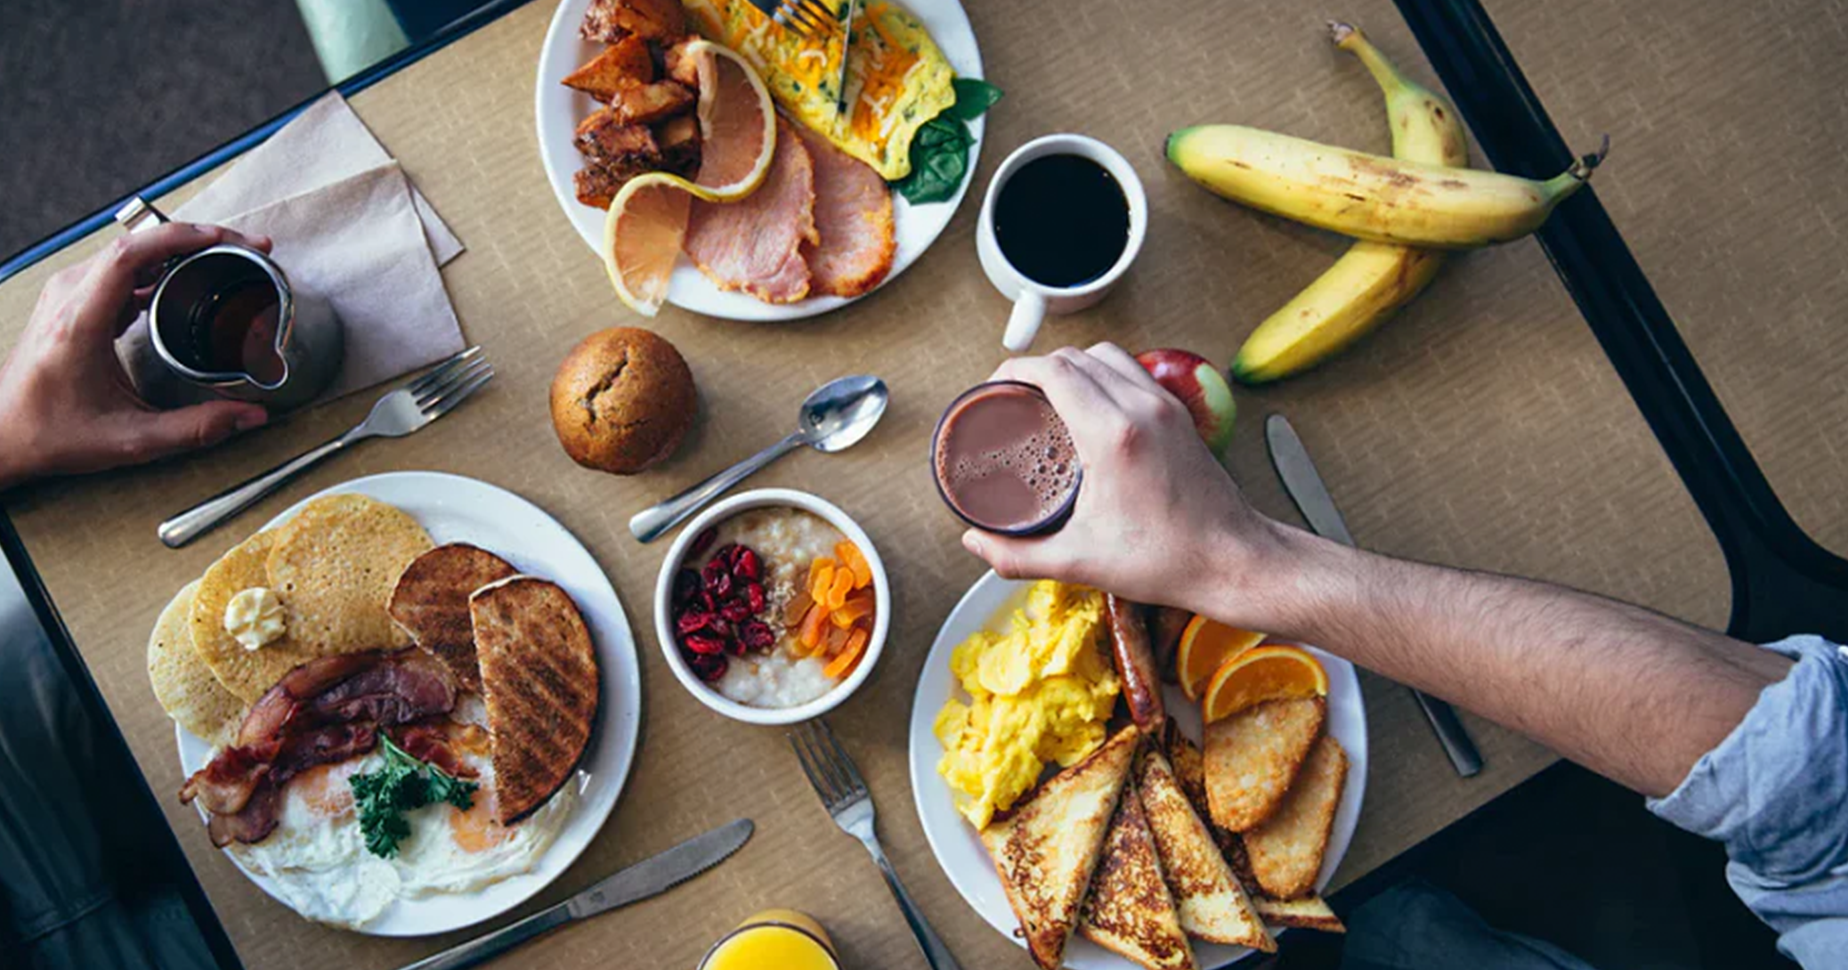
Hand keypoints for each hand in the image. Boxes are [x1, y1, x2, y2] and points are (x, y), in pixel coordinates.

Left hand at [0, 223, 271, 489]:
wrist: (3, 434)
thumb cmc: (50, 432)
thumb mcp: (131, 440)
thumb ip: (196, 428)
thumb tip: (250, 416)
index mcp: (79, 321)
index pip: (129, 255)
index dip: (181, 239)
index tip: (224, 240)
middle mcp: (69, 297)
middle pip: (138, 244)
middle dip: (197, 240)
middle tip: (245, 250)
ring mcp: (68, 294)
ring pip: (131, 251)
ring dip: (180, 249)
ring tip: (225, 259)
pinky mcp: (73, 299)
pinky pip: (121, 266)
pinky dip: (160, 264)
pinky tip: (188, 278)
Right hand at [959, 343, 1286, 620]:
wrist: (1232, 561)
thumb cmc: (1166, 560)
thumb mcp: (1079, 561)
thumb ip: (1017, 554)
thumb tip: (974, 544)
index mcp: (1113, 435)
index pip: (1055, 371)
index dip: (1015, 371)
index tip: (995, 388)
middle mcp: (1141, 408)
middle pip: (1077, 356)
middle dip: (1038, 369)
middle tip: (1014, 397)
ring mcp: (1165, 407)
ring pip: (1108, 356)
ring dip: (1074, 366)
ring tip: (1050, 398)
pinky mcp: (1180, 415)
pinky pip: (1133, 372)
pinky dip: (1105, 376)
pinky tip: (1090, 409)